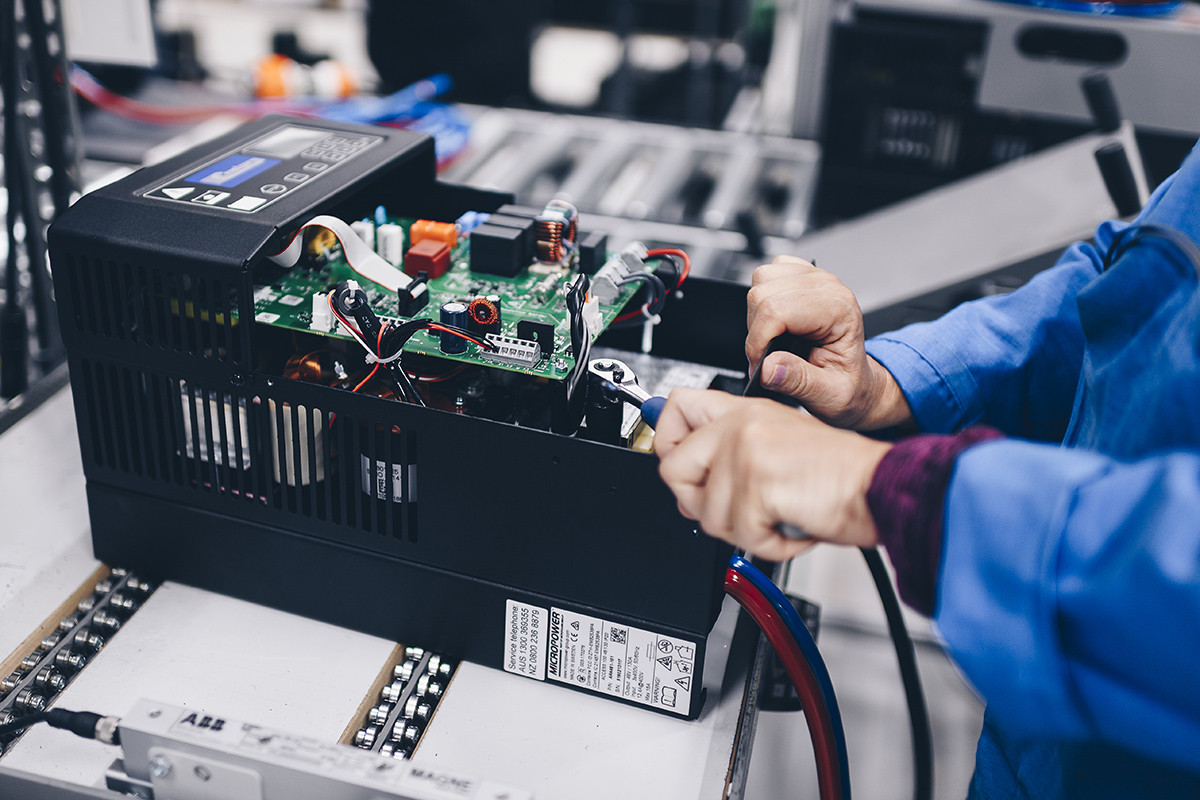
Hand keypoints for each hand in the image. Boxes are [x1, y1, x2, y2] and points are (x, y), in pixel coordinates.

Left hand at [654, 389, 892, 560]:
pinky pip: (740, 535)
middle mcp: (741, 424)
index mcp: (744, 410)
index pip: (676, 405)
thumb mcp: (779, 450)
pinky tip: (793, 527)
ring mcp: (746, 449)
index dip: (665, 440)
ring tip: (781, 516)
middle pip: (672, 468)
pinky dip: (769, 545)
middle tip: (741, 510)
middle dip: (701, 505)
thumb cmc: (840, 475)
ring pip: (706, 513)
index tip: (676, 461)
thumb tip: (687, 492)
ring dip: (746, 531)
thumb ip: (729, 460)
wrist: (880, 487)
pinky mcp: (757, 481)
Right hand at [746, 255, 910, 430]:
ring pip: (762, 279)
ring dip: (757, 312)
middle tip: (768, 355)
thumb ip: (798, 381)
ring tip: (774, 337)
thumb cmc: (847, 384)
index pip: (777, 310)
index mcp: (839, 311)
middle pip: (764, 294)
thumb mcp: (828, 395)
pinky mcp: (802, 276)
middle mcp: (828, 288)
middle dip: (756, 330)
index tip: (760, 364)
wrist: (857, 379)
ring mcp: (815, 278)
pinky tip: (777, 320)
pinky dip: (763, 297)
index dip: (758, 340)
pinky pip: (768, 274)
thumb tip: (767, 367)